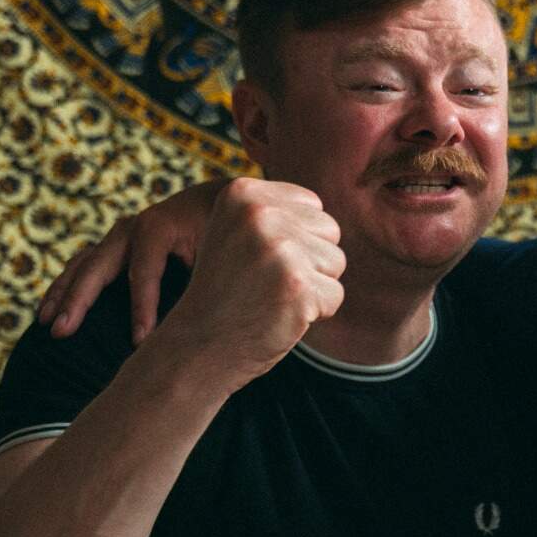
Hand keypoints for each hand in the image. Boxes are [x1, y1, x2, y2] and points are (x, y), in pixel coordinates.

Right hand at [41, 177, 227, 343]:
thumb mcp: (222, 254)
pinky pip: (83, 266)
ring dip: (61, 294)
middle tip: (61, 333)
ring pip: (82, 265)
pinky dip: (67, 287)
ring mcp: (118, 236)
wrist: (218, 203)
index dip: (142, 310)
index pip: (144, 273)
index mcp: (158, 228)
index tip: (139, 344)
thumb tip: (207, 322)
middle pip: (98, 266)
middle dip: (78, 301)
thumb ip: (209, 280)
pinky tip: (51, 311)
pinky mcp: (113, 246)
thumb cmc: (223, 236)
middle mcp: (131, 228)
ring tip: (46, 324)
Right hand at [145, 177, 345, 390]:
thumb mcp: (238, 233)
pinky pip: (335, 295)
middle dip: (309, 262)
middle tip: (267, 283)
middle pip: (330, 231)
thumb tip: (321, 209)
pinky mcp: (296, 284)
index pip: (313, 207)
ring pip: (336, 262)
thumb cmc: (227, 290)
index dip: (297, 239)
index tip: (260, 260)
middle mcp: (260, 213)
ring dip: (312, 287)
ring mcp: (279, 248)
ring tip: (272, 297)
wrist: (199, 343)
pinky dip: (315, 314)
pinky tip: (280, 316)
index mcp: (242, 192)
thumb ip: (276, 212)